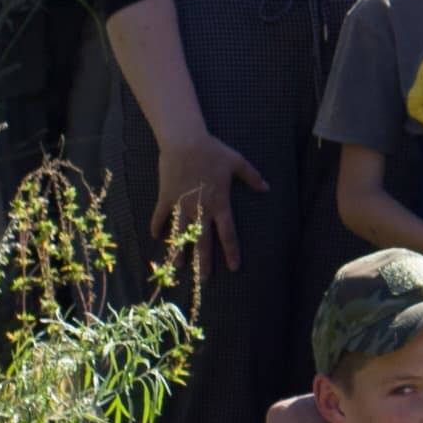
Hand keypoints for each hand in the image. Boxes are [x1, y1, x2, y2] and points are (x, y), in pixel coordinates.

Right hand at [152, 127, 267, 264]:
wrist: (184, 141)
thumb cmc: (213, 150)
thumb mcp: (237, 162)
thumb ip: (252, 177)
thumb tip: (267, 188)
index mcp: (220, 203)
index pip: (228, 233)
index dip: (231, 251)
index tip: (233, 267)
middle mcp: (200, 208)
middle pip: (203, 241)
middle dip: (205, 262)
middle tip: (205, 280)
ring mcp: (181, 204)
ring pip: (180, 234)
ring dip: (180, 251)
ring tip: (180, 268)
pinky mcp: (166, 197)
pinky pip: (160, 216)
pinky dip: (157, 226)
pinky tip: (156, 238)